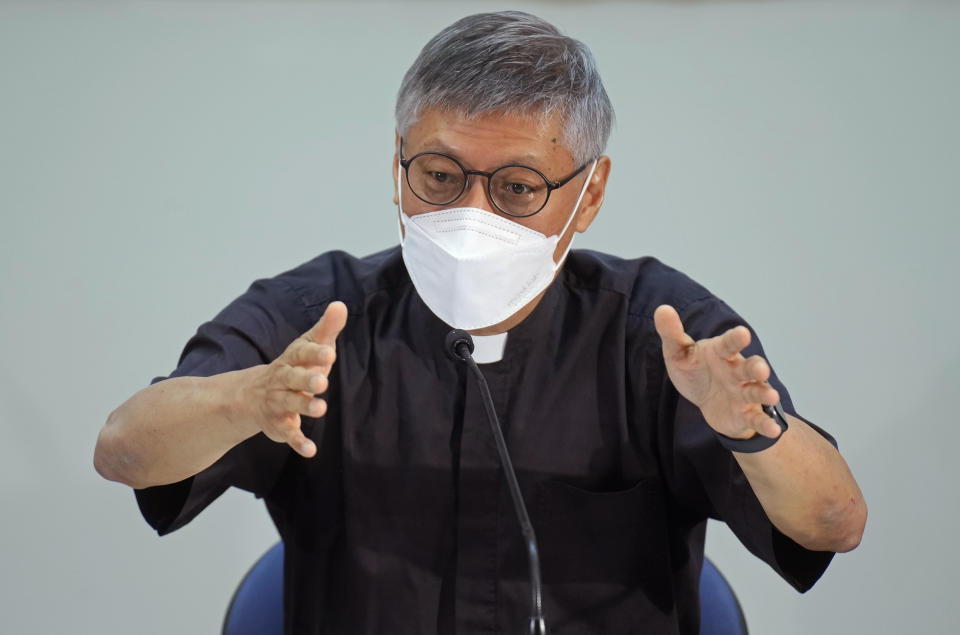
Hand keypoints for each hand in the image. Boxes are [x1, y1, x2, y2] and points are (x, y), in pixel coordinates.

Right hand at [243, 301, 347, 456]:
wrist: (253, 395)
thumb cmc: (294, 366)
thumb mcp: (308, 347)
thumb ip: (326, 329)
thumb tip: (341, 305)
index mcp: (292, 359)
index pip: (302, 353)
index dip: (314, 353)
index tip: (330, 352)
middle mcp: (282, 380)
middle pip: (293, 378)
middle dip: (306, 380)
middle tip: (323, 381)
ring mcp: (278, 403)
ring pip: (290, 404)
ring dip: (304, 407)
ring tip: (320, 409)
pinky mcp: (280, 425)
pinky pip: (288, 434)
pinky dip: (298, 442)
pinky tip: (311, 450)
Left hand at [653, 304, 781, 439]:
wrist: (706, 400)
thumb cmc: (696, 370)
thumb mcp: (678, 353)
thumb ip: (672, 333)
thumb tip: (662, 309)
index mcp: (721, 353)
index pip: (728, 344)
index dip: (735, 339)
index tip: (743, 333)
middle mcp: (736, 371)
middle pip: (748, 367)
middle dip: (756, 367)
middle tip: (761, 369)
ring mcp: (743, 392)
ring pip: (756, 390)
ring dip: (764, 393)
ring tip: (772, 396)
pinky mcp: (745, 413)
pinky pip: (757, 418)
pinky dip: (765, 423)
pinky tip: (773, 430)